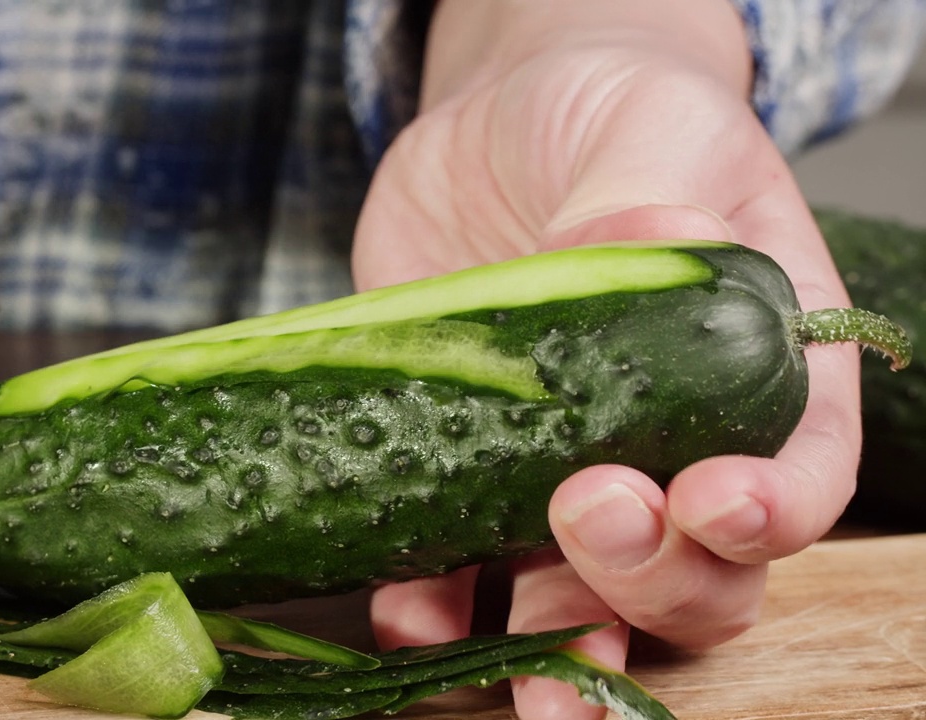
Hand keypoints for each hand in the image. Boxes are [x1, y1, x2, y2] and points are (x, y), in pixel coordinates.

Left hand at [353, 1, 859, 717]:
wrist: (487, 139)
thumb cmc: (605, 119)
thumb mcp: (645, 123)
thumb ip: (652, 191)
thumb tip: (653, 247)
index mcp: (757, 369)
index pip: (798, 469)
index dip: (771, 511)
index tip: (715, 504)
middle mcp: (670, 447)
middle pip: (700, 570)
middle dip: (653, 576)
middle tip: (592, 514)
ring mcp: (562, 473)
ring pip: (587, 604)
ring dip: (557, 649)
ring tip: (524, 676)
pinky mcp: (468, 474)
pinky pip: (463, 576)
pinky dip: (440, 612)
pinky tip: (410, 609)